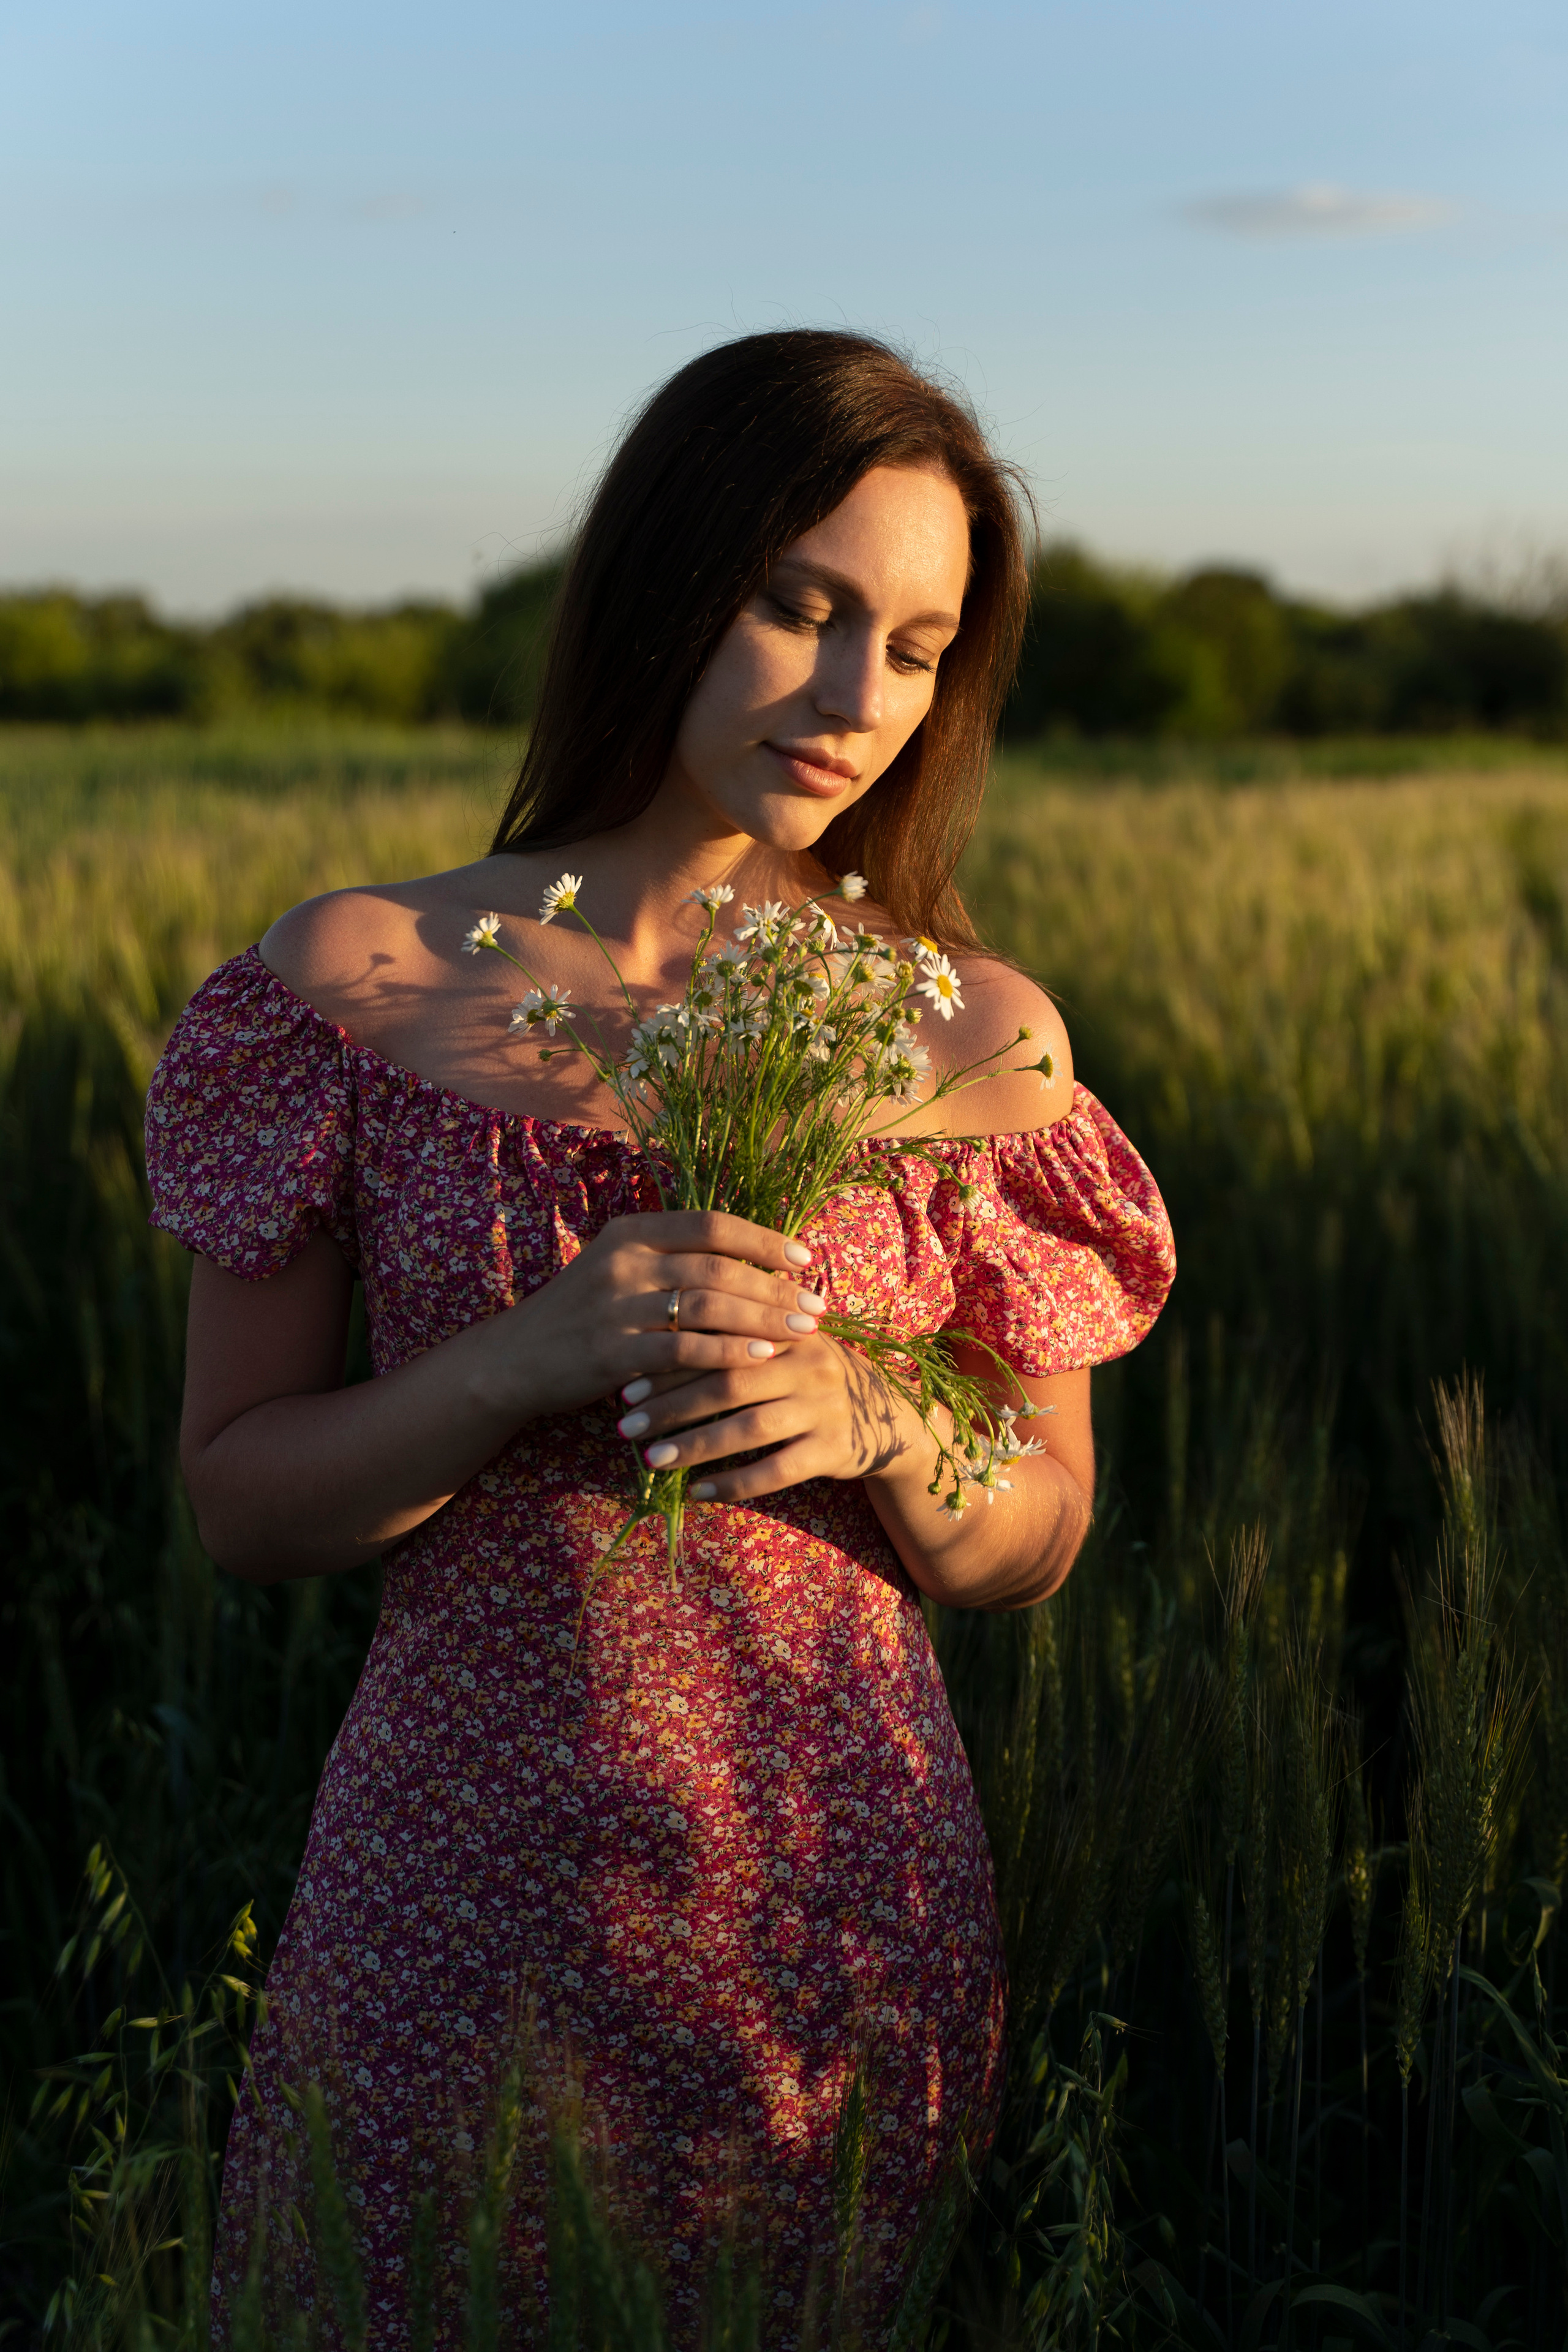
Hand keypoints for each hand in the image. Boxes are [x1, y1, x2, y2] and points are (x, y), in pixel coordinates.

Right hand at [500, 1210, 826, 1419]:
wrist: (515, 1359)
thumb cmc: (583, 1314)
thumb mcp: (619, 1268)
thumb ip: (673, 1258)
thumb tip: (753, 1262)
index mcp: (631, 1231)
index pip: (712, 1224)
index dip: (764, 1240)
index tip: (806, 1259)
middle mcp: (623, 1261)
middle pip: (717, 1266)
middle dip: (775, 1287)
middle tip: (817, 1305)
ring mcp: (615, 1306)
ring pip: (707, 1306)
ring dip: (763, 1319)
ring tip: (803, 1332)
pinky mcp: (611, 1351)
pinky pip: (685, 1350)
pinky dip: (729, 1352)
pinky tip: (762, 1358)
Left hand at [614, 1329, 922, 1504]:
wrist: (889, 1417)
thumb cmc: (813, 1377)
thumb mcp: (786, 1345)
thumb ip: (737, 1333)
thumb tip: (655, 1341)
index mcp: (789, 1330)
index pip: (721, 1339)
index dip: (670, 1363)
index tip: (627, 1384)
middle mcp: (809, 1364)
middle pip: (729, 1383)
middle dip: (671, 1406)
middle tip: (627, 1424)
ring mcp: (824, 1408)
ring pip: (749, 1429)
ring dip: (695, 1446)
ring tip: (652, 1460)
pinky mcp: (834, 1451)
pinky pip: (776, 1471)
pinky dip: (735, 1483)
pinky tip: (700, 1493)